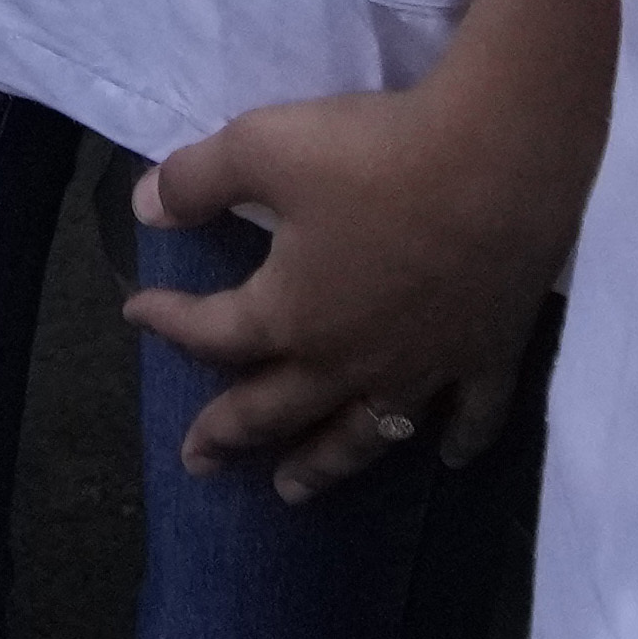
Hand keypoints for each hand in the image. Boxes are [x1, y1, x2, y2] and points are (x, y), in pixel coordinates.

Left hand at [131, 68, 592, 497]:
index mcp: (291, 315)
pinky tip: (451, 459)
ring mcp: (424, 367)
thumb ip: (197, 180)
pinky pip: (472, 416)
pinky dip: (460, 441)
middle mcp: (350, 360)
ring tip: (293, 490)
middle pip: (277, 410)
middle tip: (198, 463)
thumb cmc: (376, 154)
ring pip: (362, 435)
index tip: (138, 312)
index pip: (213, 334)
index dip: (169, 322)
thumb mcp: (263, 147)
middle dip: (230, 435)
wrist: (500, 158)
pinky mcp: (487, 354)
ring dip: (323, 465)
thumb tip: (145, 208)